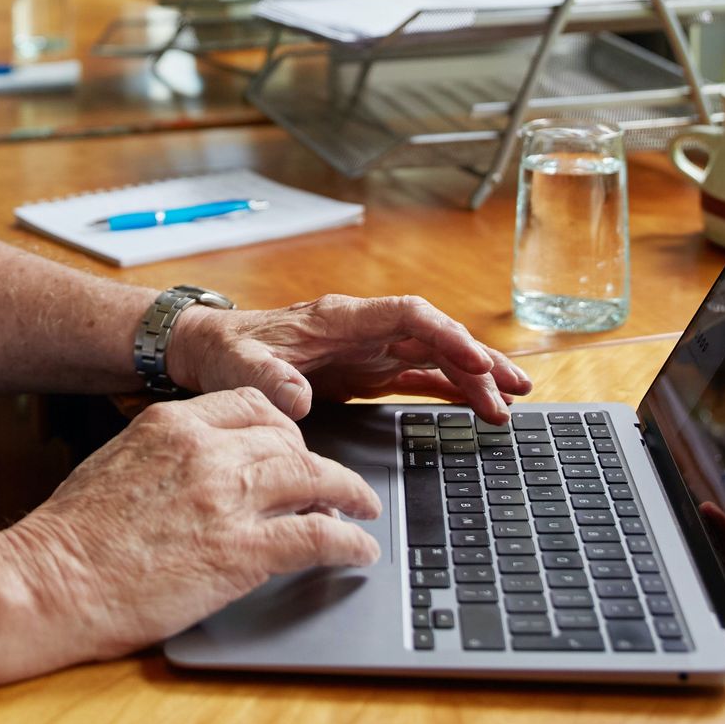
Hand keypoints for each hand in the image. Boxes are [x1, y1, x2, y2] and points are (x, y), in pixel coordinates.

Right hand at [2, 388, 380, 657]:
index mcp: (172, 422)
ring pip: (315, 478)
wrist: (52, 580)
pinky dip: (348, 542)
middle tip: (331, 484)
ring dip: (350, 494)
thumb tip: (202, 469)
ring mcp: (227, 498)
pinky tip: (359, 550)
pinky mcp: (241, 551)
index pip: (252, 404)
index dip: (284, 427)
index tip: (295, 445)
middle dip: (317, 462)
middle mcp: (206, 449)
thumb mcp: (119, 462)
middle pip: (290, 440)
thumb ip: (168, 453)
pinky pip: (317, 537)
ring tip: (364, 508)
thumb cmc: (72, 535)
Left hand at [167, 294, 531, 422]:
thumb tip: (297, 399)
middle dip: (476, 360)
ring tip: (511, 405)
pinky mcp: (364, 372)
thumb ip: (267, 380)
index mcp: (338, 318)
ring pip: (434, 358)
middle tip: (516, 390)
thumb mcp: (238, 367)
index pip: (406, 315)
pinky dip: (449, 391)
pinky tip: (478, 408)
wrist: (208, 350)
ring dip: (473, 379)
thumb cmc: (225, 350)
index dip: (445, 334)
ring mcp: (366, 350)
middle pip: (433, 336)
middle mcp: (361, 329)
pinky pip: (417, 378)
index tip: (474, 361)